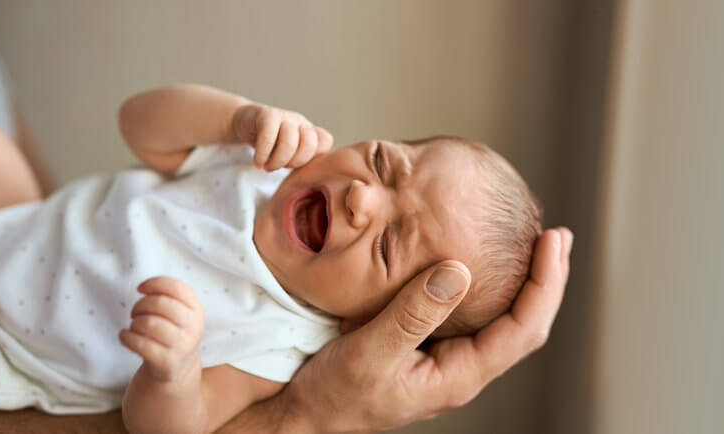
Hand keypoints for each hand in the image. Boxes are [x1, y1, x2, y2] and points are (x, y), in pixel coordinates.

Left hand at [119, 276, 204, 381]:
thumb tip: (144, 287)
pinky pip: (140, 344)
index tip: (141, 288)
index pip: (176, 288)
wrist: (179, 367)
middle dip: (140, 304)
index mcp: (196, 310)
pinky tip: (125, 336)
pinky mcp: (167, 362)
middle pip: (159, 303)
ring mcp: (182, 346)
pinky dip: (126, 337)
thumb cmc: (173, 332)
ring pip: (148, 323)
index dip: (155, 283)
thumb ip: (167, 295)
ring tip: (134, 326)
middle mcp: (193, 327)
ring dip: (134, 322)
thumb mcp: (180, 312)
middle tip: (135, 312)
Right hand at [232, 103, 332, 170]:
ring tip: (266, 167)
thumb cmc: (270, 145)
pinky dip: (263, 154)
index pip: (325, 140)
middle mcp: (300, 122)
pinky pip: (268, 136)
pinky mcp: (267, 114)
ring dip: (277, 161)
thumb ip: (303, 161)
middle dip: (293, 163)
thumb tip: (310, 177)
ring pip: (289, 141)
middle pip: (309, 144)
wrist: (245, 123)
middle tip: (278, 168)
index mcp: (310, 131)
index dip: (312, 157)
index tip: (294, 166)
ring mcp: (285, 116)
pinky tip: (257, 163)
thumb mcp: (289, 155)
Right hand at [282, 227, 572, 432]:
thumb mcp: (369, 353)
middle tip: (556, 235)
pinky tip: (480, 265)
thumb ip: (412, 314)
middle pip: (523, 324)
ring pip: (500, 320)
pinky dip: (487, 286)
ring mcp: (446, 358)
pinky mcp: (428, 347)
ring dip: (522, 282)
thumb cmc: (335, 394)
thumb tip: (458, 271)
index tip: (550, 241)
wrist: (308, 413)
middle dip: (545, 279)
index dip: (545, 284)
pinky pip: (469, 315)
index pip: (523, 329)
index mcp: (459, 375)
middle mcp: (461, 368)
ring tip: (534, 245)